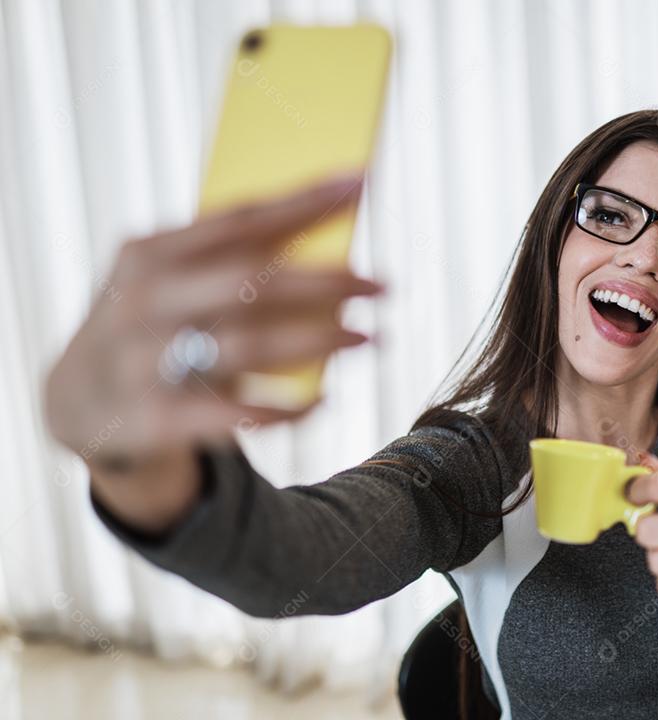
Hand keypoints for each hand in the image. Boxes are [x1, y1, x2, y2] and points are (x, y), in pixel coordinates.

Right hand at [43, 173, 385, 462]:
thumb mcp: (168, 282)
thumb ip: (229, 261)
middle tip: (382, 285)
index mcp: (149, 254)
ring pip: (250, 344)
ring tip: (369, 337)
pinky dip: (287, 408)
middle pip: (251, 280)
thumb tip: (328, 236)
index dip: (303, 201)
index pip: (238, 220)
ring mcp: (141, 362)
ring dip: (320, 339)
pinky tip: (322, 400)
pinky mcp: (152, 420)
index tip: (360, 181)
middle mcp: (141, 302)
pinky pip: (235, 415)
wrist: (76, 405)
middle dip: (326, 280)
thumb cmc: (149, 327)